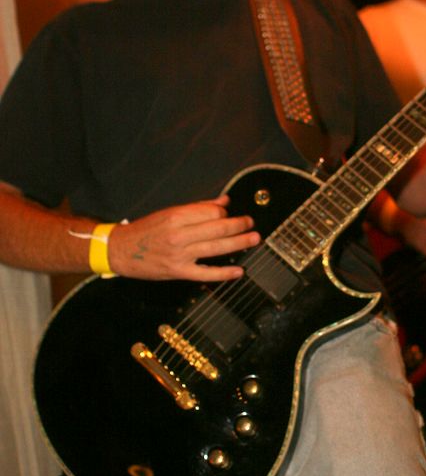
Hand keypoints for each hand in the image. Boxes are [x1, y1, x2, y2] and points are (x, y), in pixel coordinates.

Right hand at [107, 195, 259, 281]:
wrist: (120, 251)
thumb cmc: (146, 230)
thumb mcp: (169, 212)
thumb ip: (198, 207)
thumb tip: (224, 201)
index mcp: (176, 216)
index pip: (211, 212)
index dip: (224, 212)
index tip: (230, 213)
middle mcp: (179, 235)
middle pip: (217, 228)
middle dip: (239, 225)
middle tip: (251, 223)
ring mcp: (179, 255)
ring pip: (216, 248)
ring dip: (239, 243)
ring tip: (254, 238)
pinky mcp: (178, 272)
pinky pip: (206, 273)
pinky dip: (224, 273)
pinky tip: (238, 271)